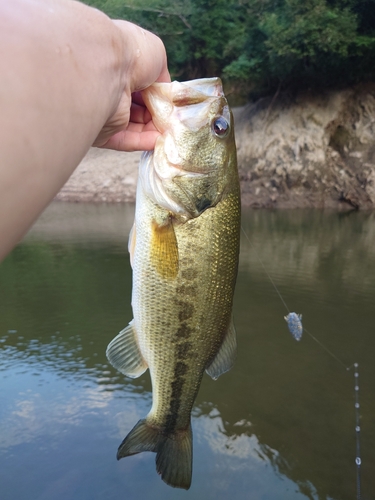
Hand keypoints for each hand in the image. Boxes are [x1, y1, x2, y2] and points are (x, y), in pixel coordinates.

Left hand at [93, 21, 170, 151]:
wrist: (107, 67)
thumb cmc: (132, 53)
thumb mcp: (156, 54)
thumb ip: (162, 76)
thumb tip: (165, 93)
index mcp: (121, 70)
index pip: (142, 88)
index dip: (158, 97)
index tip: (172, 103)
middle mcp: (113, 91)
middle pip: (140, 110)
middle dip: (158, 116)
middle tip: (174, 120)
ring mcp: (107, 113)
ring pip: (134, 127)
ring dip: (154, 131)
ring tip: (171, 131)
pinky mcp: (103, 132)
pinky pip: (126, 140)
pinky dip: (143, 142)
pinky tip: (159, 139)